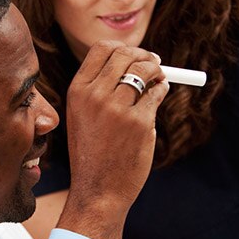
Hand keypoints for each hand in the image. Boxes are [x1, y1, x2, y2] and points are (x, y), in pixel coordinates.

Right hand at [57, 41, 168, 238]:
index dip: (123, 48)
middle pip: (126, 54)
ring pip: (145, 71)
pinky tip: (158, 97)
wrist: (98, 190)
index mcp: (77, 91)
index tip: (134, 55)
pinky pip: (157, 94)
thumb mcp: (83, 116)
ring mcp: (118, 108)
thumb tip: (135, 61)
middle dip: (144, 56)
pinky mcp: (139, 122)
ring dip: (157, 72)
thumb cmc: (93, 152)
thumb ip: (101, 88)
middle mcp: (95, 95)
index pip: (103, 49)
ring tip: (158, 80)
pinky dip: (161, 91)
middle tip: (154, 64)